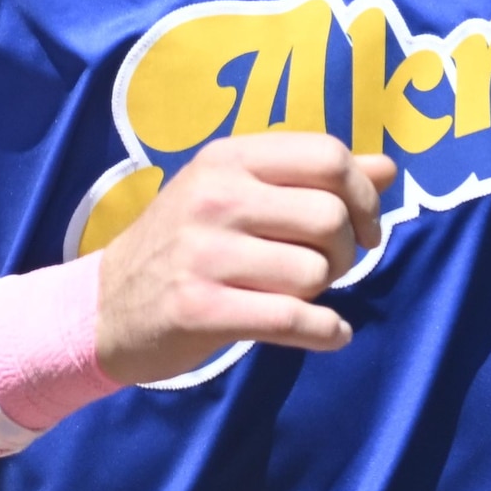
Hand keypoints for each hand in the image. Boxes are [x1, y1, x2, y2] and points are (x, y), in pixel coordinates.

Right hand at [94, 132, 394, 383]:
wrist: (102, 306)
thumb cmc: (183, 247)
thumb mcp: (235, 194)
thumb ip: (310, 178)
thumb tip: (388, 168)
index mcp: (228, 159)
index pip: (327, 156)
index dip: (364, 196)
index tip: (365, 229)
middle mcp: (215, 197)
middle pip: (330, 216)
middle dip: (345, 251)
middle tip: (324, 270)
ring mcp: (204, 253)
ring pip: (315, 271)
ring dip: (323, 293)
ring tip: (298, 297)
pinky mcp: (201, 309)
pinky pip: (294, 318)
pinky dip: (326, 332)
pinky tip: (328, 333)